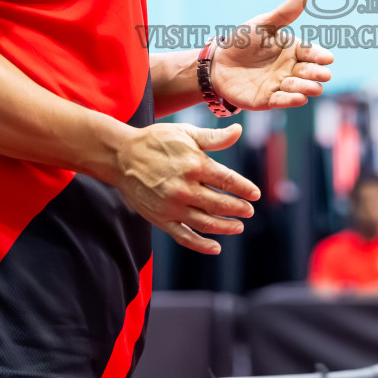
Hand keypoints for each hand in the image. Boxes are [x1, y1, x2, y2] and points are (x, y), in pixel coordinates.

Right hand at [112, 122, 259, 254]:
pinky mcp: (160, 219)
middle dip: (238, 209)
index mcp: (194, 164)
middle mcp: (184, 188)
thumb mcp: (185, 133)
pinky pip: (184, 237)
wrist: (121, 156)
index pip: (227, 180)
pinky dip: (201, 245)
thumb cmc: (155, 141)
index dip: (244, 188)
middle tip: (249, 211)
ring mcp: (172, 206)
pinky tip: (215, 248)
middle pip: (220, 204)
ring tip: (238, 227)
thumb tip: (238, 130)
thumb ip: (213, 137)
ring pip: (206, 223)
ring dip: (225, 227)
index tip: (256, 194)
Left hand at [211, 0, 333, 110]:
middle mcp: (290, 69)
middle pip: (308, 72)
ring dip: (307, 88)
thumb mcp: (262, 25)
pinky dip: (290, 101)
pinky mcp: (267, 100)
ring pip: (298, 88)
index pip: (310, 52)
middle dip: (317, 73)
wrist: (217, 63)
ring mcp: (279, 85)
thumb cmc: (242, 41)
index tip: (328, 58)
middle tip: (325, 74)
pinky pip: (281, 100)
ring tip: (315, 88)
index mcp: (292, 50)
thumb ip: (283, 14)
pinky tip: (300, 99)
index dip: (319, 56)